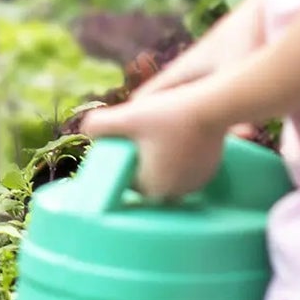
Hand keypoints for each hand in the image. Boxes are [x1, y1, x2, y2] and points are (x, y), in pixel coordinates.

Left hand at [83, 91, 228, 198]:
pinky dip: (176, 153)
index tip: (121, 138)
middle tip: (137, 131)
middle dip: (139, 157)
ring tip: (155, 129)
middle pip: (147, 176)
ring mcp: (196, 184)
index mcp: (154, 188)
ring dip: (158, 155)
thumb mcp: (127, 116)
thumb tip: (86, 131)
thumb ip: (99, 125)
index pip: (127, 179)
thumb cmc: (168, 114)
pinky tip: (172, 132)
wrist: (213, 106)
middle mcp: (177, 193)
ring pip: (166, 171)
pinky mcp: (209, 172)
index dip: (121, 158)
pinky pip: (184, 166)